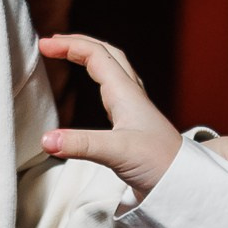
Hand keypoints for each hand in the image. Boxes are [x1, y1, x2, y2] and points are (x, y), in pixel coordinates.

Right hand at [39, 30, 181, 197]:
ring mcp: (134, 110)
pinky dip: (101, 81)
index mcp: (125, 93)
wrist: (184, 183)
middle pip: (107, 55)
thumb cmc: (159, 163)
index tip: (43, 46)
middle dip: (80, 44)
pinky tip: (97, 93)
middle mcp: (131, 96)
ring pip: (113, 71)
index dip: (69, 46)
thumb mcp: (116, 152)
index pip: (96, 55)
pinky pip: (116, 92)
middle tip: (54, 43)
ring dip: (92, 58)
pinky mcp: (134, 127)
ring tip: (70, 57)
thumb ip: (80, 144)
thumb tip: (46, 139)